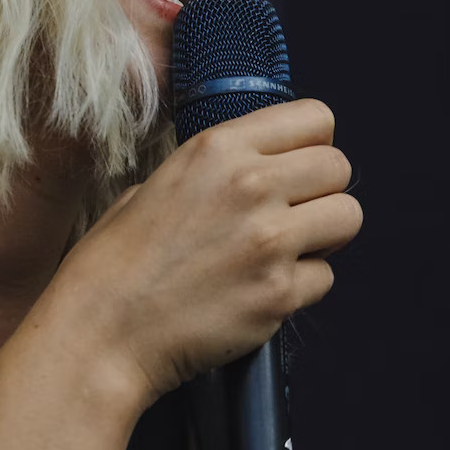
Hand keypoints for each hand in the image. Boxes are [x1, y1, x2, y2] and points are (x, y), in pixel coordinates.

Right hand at [58, 98, 362, 405]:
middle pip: (339, 166)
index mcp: (216, 149)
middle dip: (321, 189)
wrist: (101, 331)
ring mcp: (269, 241)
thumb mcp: (155, 185)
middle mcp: (250, 186)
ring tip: (283, 251)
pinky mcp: (279, 294)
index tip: (295, 165)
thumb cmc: (114, 263)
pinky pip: (325, 277)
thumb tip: (261, 171)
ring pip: (347, 217)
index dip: (310, 144)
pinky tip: (258, 290)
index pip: (315, 118)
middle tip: (291, 213)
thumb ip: (216, 172)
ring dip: (323, 234)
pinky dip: (301, 286)